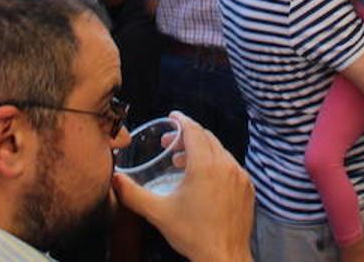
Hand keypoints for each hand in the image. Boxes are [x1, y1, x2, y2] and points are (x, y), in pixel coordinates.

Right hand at [113, 113, 253, 261]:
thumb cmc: (194, 235)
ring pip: (220, 151)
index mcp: (205, 166)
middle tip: (170, 143)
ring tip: (183, 162)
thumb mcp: (159, 212)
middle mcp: (226, 165)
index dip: (181, 120)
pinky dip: (216, 163)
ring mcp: (240, 176)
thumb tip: (115, 180)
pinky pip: (231, 165)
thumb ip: (133, 194)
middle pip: (207, 138)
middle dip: (188, 135)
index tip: (172, 116)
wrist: (224, 257)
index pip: (193, 130)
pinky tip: (204, 178)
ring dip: (201, 150)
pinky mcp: (247, 187)